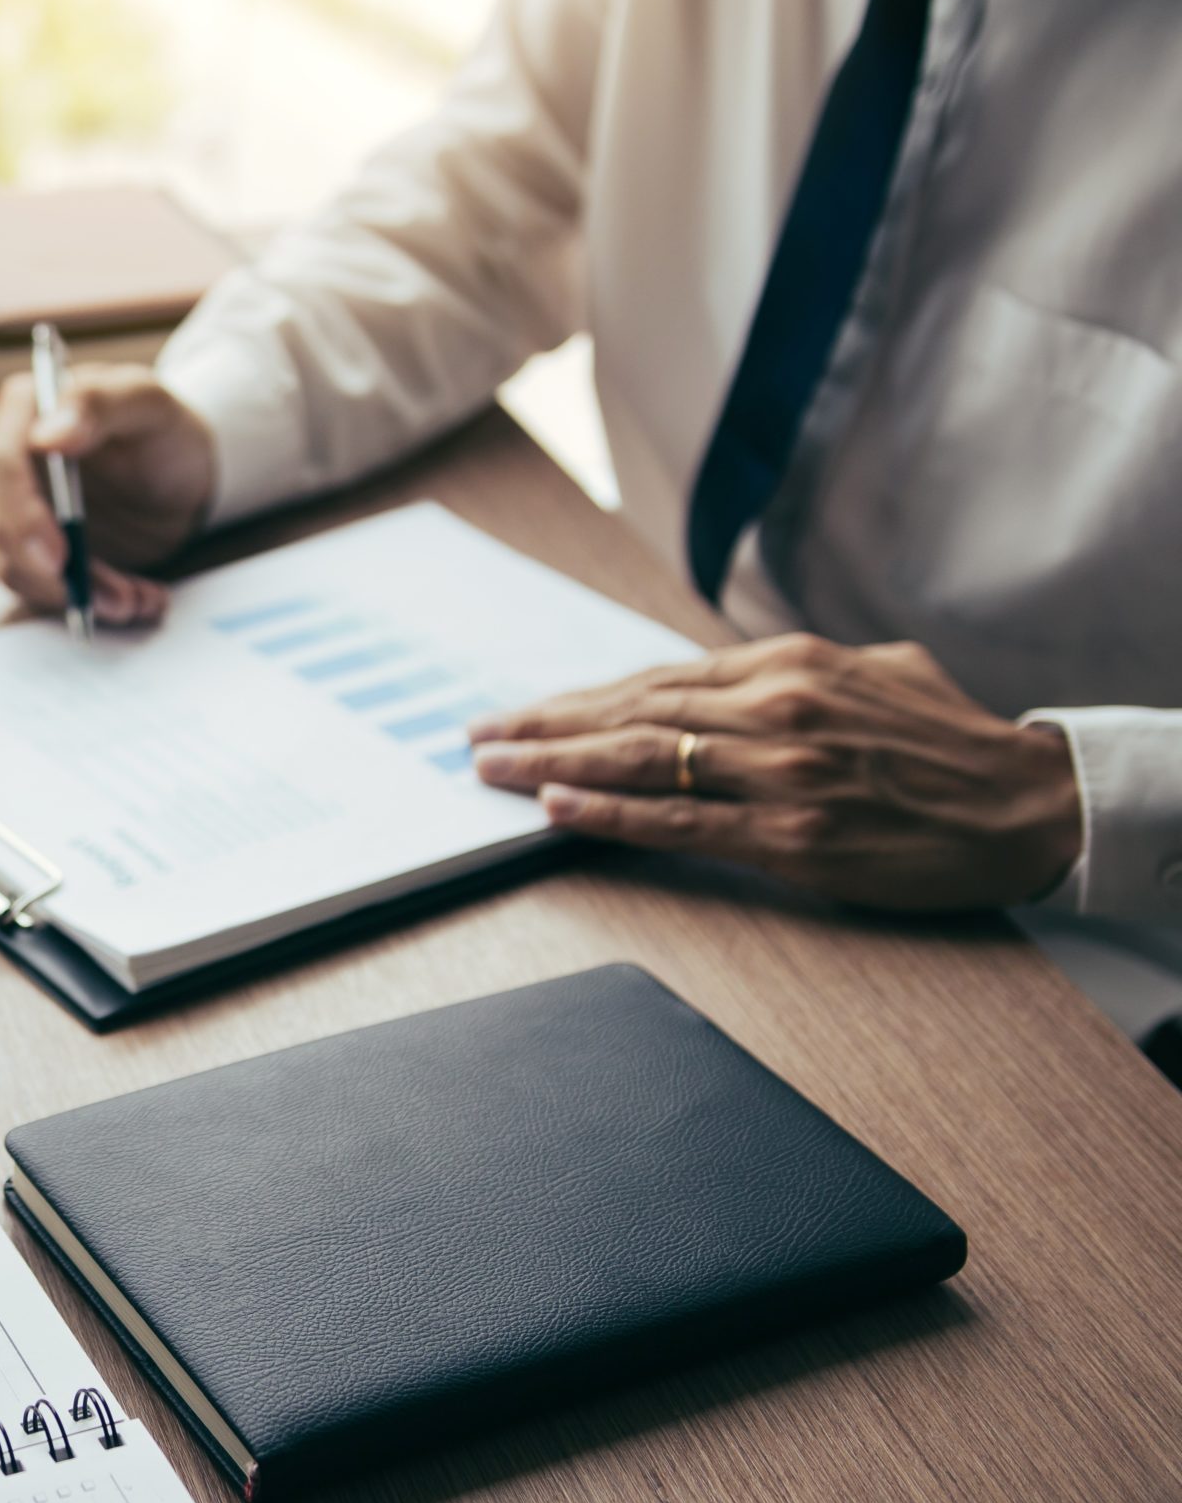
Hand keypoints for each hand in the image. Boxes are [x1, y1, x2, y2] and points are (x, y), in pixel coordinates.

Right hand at [0, 363, 216, 626]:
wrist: (179, 473)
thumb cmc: (161, 428)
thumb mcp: (147, 402)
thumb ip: (98, 404)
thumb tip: (47, 435)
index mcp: (23, 410)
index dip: (22, 513)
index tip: (59, 554)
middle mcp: (7, 460)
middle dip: (47, 571)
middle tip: (105, 597)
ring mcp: (15, 509)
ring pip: (18, 565)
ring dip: (76, 593)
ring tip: (134, 600)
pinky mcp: (33, 549)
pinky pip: (43, 587)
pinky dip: (89, 601)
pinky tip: (136, 598)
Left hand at [467, 635, 1082, 910]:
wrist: (1029, 805)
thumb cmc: (951, 745)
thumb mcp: (872, 672)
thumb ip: (795, 674)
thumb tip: (733, 678)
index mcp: (786, 666)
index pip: (652, 680)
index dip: (576, 698)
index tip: (518, 710)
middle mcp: (774, 709)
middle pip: (629, 712)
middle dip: (542, 724)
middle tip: (475, 737)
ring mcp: (780, 773)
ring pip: (641, 760)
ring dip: (554, 764)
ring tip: (493, 768)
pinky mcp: (793, 836)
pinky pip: (681, 822)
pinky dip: (611, 813)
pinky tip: (559, 805)